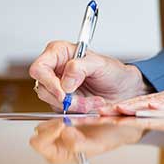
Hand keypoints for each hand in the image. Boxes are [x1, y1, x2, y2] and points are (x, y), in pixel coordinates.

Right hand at [28, 40, 153, 112]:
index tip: (63, 93)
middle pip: (43, 88)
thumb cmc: (114, 72)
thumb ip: (81, 67)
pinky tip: (91, 105)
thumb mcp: (101, 64)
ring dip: (74, 105)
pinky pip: (61, 110)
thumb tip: (65, 81)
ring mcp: (57, 86)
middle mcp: (55, 69)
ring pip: (52, 101)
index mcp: (60, 53)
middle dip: (66, 98)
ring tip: (93, 101)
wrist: (124, 90)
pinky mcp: (61, 101)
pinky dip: (77, 110)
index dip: (48, 82)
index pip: (39, 67)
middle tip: (84, 100)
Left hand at [28, 117, 144, 163]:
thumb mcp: (99, 144)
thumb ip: (79, 144)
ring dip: (57, 116)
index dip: (49, 134)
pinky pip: (54, 113)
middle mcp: (55, 145)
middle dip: (52, 123)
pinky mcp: (62, 120)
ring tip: (74, 114)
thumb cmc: (110, 139)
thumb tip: (64, 134)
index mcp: (59, 156)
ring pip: (45, 121)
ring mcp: (57, 133)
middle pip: (38, 132)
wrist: (121, 128)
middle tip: (67, 117)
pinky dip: (62, 110)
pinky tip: (75, 110)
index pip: (39, 144)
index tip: (63, 124)